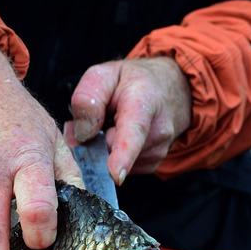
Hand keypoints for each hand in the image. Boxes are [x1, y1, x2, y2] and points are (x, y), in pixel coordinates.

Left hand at [65, 57, 190, 182]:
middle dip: (94, 141)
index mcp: (143, 102)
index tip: (116, 175)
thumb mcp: (105, 75)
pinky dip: (112, 156)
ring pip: (112, 161)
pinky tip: (119, 137)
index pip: (134, 132)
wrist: (169, 89)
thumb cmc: (133, 82)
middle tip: (98, 120)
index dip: (123, 155)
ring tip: (113, 125)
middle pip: (111, 150)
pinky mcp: (151, 164)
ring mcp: (157, 151)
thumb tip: (81, 134)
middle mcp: (157, 130)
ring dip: (103, 147)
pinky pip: (119, 167)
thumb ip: (88, 98)